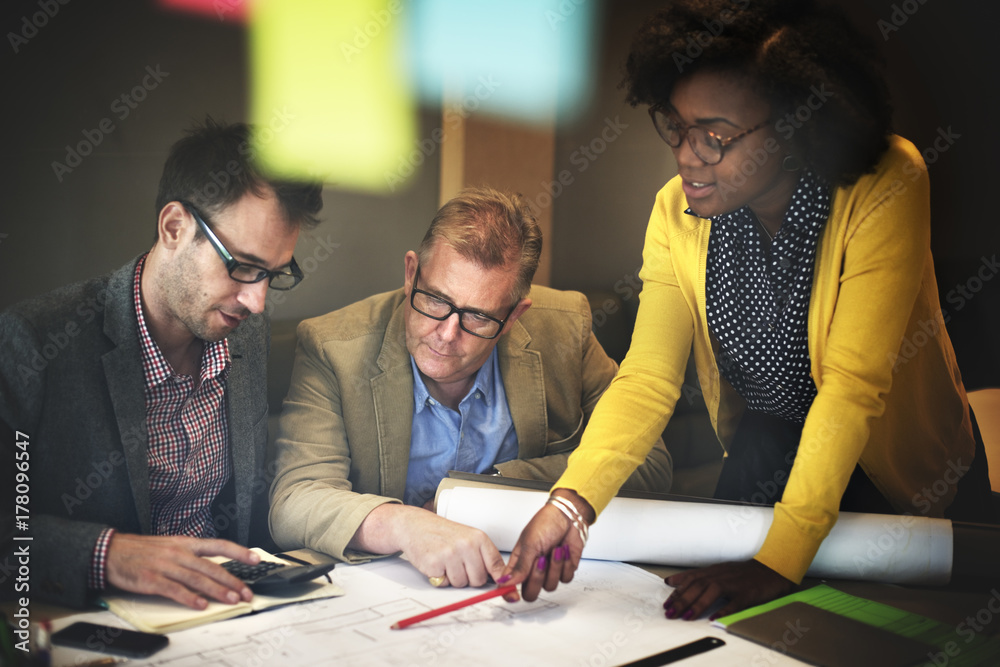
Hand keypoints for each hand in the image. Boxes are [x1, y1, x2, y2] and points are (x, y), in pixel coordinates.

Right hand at [106, 533, 259, 609]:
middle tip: (247, 592)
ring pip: (197, 579)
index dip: (239, 552)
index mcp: (185, 543)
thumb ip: (191, 555)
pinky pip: (174, 590)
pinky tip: (201, 605)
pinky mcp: (152, 579)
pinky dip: (189, 598)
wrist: (111, 552)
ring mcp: (165, 565)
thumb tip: (213, 567)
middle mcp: (178, 553)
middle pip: (211, 567)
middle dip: (232, 580)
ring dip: (216, 591)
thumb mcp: (170, 545)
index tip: (256, 559)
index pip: (218, 545)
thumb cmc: (141, 551)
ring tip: (231, 599)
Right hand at [350, 504, 504, 587]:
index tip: (503, 588)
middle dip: (469, 578)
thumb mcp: (468, 538)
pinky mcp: (435, 563)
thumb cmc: (443, 534)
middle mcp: (466, 544)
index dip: (499, 580)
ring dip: (453, 579)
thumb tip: (501, 580)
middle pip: (479, 580)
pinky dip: (440, 578)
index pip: (497, 566)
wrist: (416, 525)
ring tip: (446, 562)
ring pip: (461, 584)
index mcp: (478, 538)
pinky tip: (436, 563)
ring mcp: (450, 554)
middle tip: (458, 565)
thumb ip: (483, 556)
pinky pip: (444, 584)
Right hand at [498, 489, 592, 602]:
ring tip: (555, 549)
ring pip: (550, 586)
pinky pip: (565, 579)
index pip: (509, 586)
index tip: (513, 597)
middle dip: (537, 578)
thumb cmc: (545, 523)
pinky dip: (565, 564)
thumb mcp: (529, 544)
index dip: (510, 594)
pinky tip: (563, 551)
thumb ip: (520, 567)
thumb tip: (505, 583)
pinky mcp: (564, 570)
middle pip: (530, 593)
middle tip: (541, 560)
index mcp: (519, 563)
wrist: (568, 517)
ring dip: (554, 566)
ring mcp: (549, 571)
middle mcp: (532, 570)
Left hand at [664, 559, 795, 620]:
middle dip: (682, 599)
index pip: (691, 579)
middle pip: (697, 585)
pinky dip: (724, 609)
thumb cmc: (745, 572)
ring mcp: (735, 584)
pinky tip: (715, 617)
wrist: (772, 568)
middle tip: (670, 612)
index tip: (666, 602)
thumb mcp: (719, 571)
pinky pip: (735, 602)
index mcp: (714, 571)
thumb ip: (698, 576)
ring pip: (712, 591)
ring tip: (687, 616)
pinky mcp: (748, 593)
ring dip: (698, 604)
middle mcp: (721, 575)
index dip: (677, 590)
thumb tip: (673, 581)